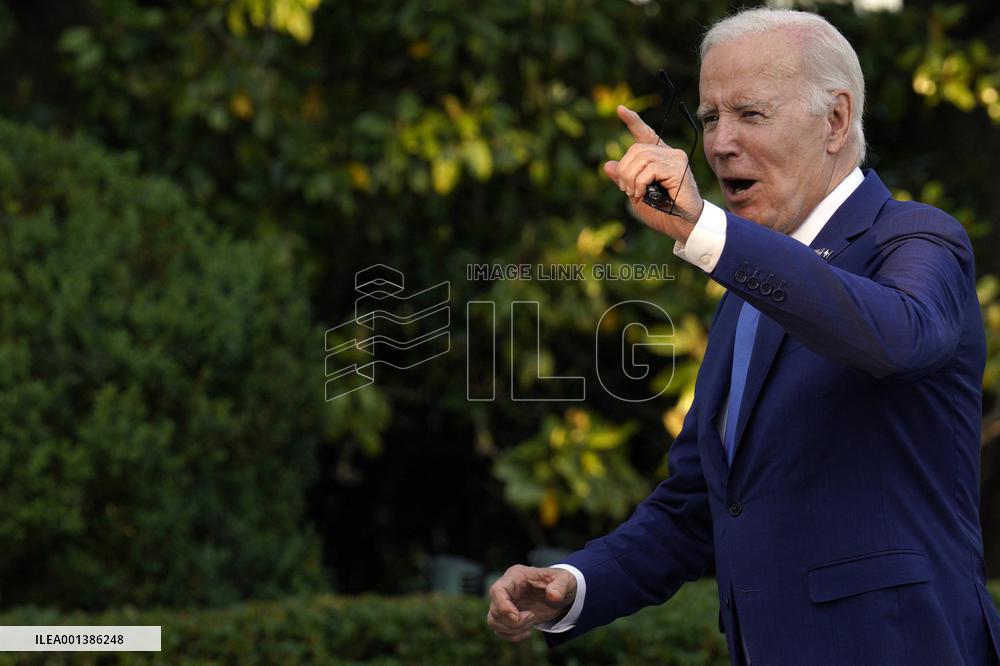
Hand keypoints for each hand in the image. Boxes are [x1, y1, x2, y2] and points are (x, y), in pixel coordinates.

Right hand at [486, 565, 576, 641]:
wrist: (562, 594)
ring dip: (512, 629)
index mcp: (516, 576)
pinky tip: (528, 632)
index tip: (518, 618)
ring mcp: (505, 602)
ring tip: (531, 623)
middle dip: (514, 621)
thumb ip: (560, 586)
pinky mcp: (507, 615)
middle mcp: (507, 589)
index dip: (503, 607)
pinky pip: (499, 630)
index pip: (497, 590)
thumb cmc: (561, 582)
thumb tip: (553, 595)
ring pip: (493, 621)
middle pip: (494, 609)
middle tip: (533, 617)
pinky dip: (512, 636)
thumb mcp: (566, 580)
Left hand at [604, 104, 703, 241]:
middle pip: (636, 149)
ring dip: (630, 178)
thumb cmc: (662, 212)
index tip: (620, 110)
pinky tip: (642, 193)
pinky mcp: (678, 168)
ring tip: (634, 193)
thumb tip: (608, 164)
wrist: (682, 225)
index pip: (645, 134)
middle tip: (626, 189)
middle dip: (624, 170)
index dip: (632, 121)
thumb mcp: (636, 194)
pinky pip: (650, 168)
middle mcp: (669, 153)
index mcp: (659, 157)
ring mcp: (675, 159)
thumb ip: (623, 179)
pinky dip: (640, 182)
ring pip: (641, 158)